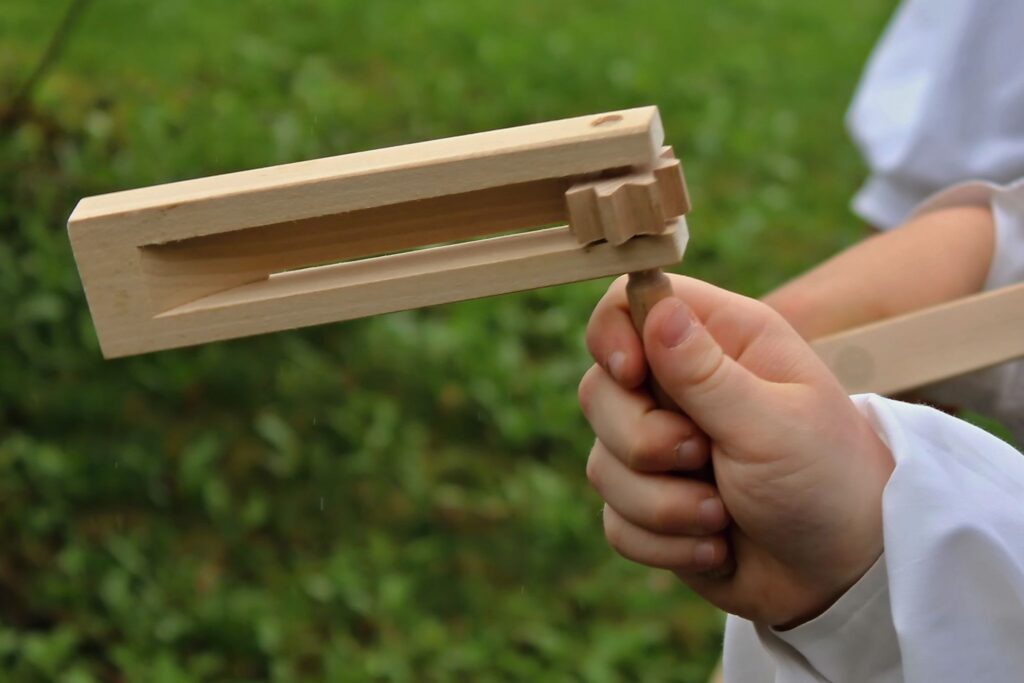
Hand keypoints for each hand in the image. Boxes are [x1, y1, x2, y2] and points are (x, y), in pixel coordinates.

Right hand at [579, 275, 893, 625]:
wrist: (845, 577)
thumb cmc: (828, 481)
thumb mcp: (772, 423)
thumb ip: (705, 372)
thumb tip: (654, 304)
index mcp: (721, 342)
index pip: (630, 303)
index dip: (613, 335)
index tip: (631, 375)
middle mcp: (682, 388)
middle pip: (598, 390)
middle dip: (642, 440)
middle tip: (702, 456)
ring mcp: (662, 449)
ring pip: (601, 463)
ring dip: (662, 504)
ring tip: (721, 514)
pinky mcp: (653, 504)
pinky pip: (615, 519)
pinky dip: (663, 543)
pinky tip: (714, 547)